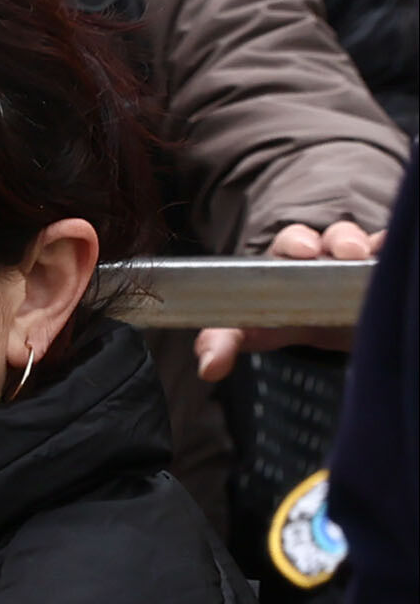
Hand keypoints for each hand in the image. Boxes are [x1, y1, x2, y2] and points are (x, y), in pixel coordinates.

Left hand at [197, 220, 378, 379]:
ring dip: (372, 248)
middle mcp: (327, 253)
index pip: (290, 244)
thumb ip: (223, 341)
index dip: (296, 243)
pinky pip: (392, 252)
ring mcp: (360, 260)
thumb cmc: (283, 317)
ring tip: (373, 258)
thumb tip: (208, 366)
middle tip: (346, 251)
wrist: (323, 321)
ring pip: (370, 245)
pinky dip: (393, 250)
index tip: (303, 249)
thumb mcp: (252, 328)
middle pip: (335, 236)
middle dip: (340, 240)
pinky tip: (394, 252)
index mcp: (287, 259)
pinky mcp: (384, 270)